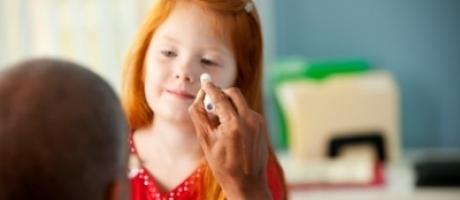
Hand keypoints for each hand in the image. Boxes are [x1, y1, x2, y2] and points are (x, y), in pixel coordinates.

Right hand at [188, 82, 270, 199]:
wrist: (247, 184)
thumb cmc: (223, 166)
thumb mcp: (206, 142)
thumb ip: (200, 116)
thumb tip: (200, 97)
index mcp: (234, 124)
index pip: (220, 97)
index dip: (210, 87)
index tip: (205, 80)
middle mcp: (250, 120)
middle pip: (234, 93)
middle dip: (222, 94)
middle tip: (212, 104)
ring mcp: (259, 123)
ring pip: (241, 103)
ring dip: (229, 106)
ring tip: (221, 126)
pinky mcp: (263, 126)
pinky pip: (247, 112)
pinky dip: (238, 115)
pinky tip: (232, 132)